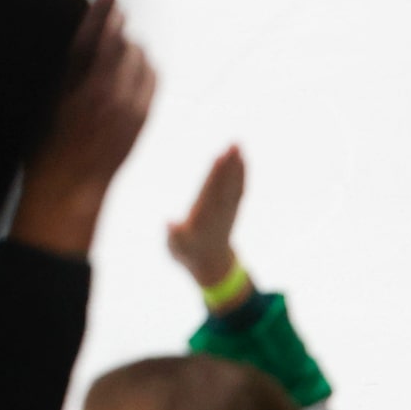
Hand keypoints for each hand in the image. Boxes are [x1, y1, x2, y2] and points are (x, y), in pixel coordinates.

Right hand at [8, 0, 155, 255]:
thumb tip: (81, 37)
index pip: (101, 39)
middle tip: (106, 27)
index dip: (105, 14)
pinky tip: (127, 71)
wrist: (69, 191)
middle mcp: (116, 98)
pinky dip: (142, 69)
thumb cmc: (47, 148)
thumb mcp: (47, 102)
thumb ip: (68, 67)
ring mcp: (134, 110)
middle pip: (127, 47)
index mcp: (87, 90)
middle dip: (117, 33)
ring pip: (144, 62)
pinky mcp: (143, 121)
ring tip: (115, 51)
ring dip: (131, 51)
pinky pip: (151, 81)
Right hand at [167, 144, 247, 290]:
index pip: (210, 190)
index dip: (215, 174)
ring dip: (237, 165)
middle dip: (229, 163)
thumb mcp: (176, 247)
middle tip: (233, 143)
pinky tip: (242, 160)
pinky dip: (242, 174)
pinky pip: (239, 189)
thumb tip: (168, 222)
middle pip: (224, 183)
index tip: (219, 158)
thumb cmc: (187, 253)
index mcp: (203, 217)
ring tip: (238, 145)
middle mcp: (219, 211)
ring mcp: (228, 210)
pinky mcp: (232, 209)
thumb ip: (173, 235)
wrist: (212, 266)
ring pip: (234, 184)